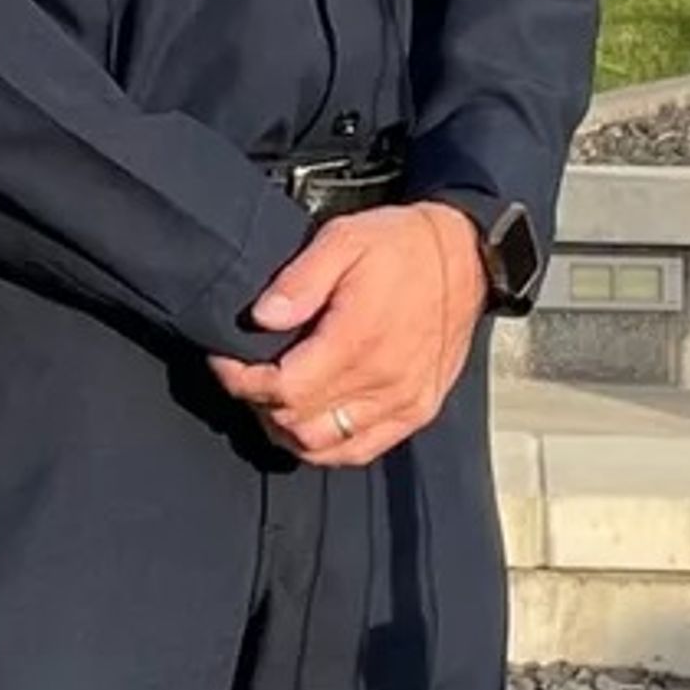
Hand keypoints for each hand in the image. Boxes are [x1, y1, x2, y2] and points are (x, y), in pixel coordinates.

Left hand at [209, 204, 483, 467]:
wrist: (465, 256)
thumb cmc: (401, 246)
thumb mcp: (343, 239)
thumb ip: (299, 281)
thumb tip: (263, 318)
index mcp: (359, 341)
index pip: (284, 389)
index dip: (242, 381)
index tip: (224, 362)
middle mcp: (384, 381)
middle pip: (298, 422)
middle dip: (259, 403)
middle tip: (245, 376)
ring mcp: (404, 402)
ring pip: (325, 446)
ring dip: (287, 429)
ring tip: (271, 399)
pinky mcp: (418, 410)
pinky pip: (362, 450)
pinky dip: (327, 446)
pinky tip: (309, 421)